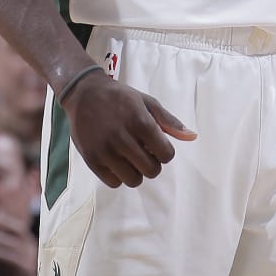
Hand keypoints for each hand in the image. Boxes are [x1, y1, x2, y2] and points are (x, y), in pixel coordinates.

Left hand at [0, 205, 39, 275]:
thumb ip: (4, 244)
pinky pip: (15, 259)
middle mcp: (32, 248)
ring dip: (0, 239)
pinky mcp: (28, 271)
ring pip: (16, 244)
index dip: (6, 220)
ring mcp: (32, 259)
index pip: (19, 227)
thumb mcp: (10, 257)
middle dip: (4, 225)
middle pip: (19, 231)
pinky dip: (2, 253)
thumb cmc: (16, 275)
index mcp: (28, 243)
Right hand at [63, 72, 194, 188]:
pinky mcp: (91, 159)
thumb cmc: (119, 97)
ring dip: (136, 172)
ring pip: (133, 180)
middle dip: (152, 163)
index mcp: (140, 121)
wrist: (83, 93)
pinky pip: (114, 183)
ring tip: (129, 157)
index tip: (156, 145)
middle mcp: (122, 137)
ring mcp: (105, 150)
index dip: (164, 152)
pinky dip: (118, 175)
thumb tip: (192, 137)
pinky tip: (115, 160)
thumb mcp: (147, 102)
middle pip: (151, 171)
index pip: (166, 155)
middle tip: (143, 152)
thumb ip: (169, 122)